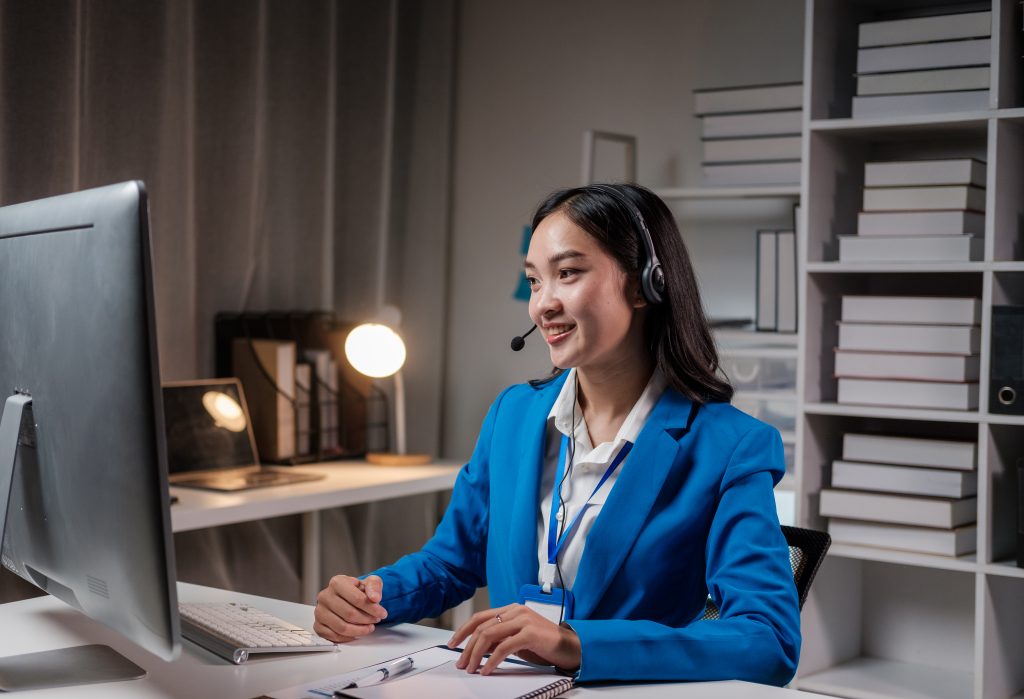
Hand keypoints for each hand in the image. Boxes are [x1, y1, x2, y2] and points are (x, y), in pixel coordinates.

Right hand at [313, 574, 387, 642]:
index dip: (372, 608)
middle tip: (376, 620)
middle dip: (367, 619)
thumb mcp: (370, 582)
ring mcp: (320, 611)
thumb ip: (374, 586)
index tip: (382, 613)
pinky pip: (334, 636)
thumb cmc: (358, 590)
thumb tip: (375, 598)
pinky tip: (357, 633)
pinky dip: (348, 637)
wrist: (348, 597)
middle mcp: (325, 596)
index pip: (357, 598)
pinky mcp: (318, 625)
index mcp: (337, 582)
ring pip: (342, 627)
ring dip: (359, 630)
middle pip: (349, 614)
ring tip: (369, 627)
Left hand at [446, 604, 580, 675]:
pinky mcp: (529, 633)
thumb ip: (499, 639)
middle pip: (481, 627)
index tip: (453, 644)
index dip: (463, 631)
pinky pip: (503, 647)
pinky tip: (487, 670)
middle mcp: (515, 610)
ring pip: (489, 635)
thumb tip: (477, 648)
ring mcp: (523, 620)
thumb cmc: (544, 643)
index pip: (480, 617)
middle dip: (467, 647)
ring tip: (471, 668)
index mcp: (511, 609)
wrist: (570, 646)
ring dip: (476, 655)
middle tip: (461, 663)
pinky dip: (491, 661)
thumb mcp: (516, 639)